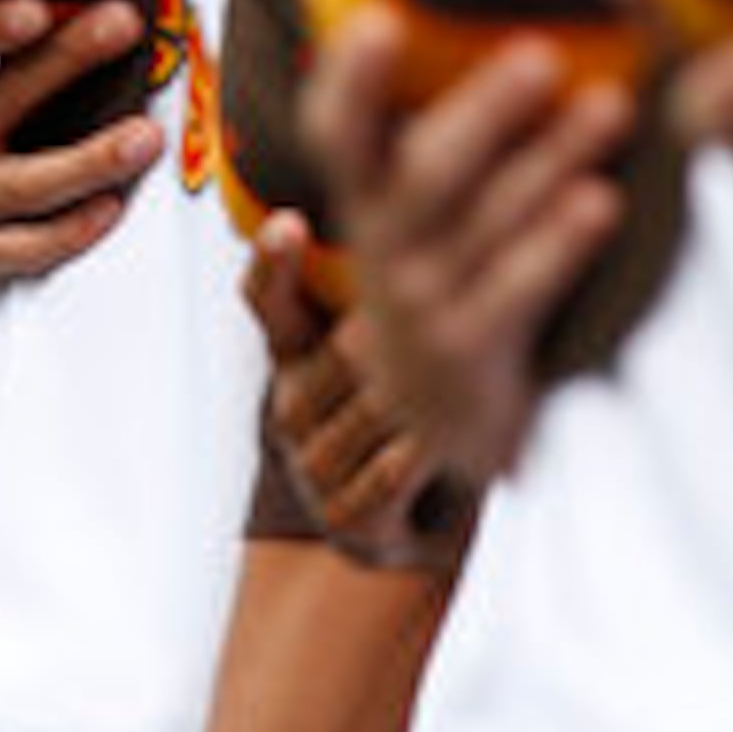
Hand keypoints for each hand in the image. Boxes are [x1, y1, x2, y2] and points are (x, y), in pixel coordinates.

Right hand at [241, 215, 465, 569]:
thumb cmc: (399, 420)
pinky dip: (431, 466)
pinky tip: (452, 459)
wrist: (384, 538)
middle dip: (406, 341)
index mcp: (295, 354)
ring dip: (430, 410)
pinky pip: (392, 474)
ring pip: (378, 413)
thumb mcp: (381, 344)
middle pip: (350, 352)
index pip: (269, 299)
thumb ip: (381, 286)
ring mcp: (313, 465)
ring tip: (464, 403)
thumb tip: (424, 193)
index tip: (291, 224)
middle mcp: (293, 406)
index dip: (275, 263)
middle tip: (454, 326)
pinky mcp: (344, 519)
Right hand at [305, 12, 627, 485]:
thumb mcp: (417, 214)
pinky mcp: (469, 350)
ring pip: (487, 223)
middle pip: (426, 171)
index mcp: (365, 199)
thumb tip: (494, 22)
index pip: (336, 132)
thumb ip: (441, 135)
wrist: (439, 420)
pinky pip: (516, 288)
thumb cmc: (448, 276)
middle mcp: (383, 248)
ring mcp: (421, 303)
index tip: (380, 19)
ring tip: (611, 107)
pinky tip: (602, 199)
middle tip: (543, 56)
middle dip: (485, 111)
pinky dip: (558, 242)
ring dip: (549, 161)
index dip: (350, 79)